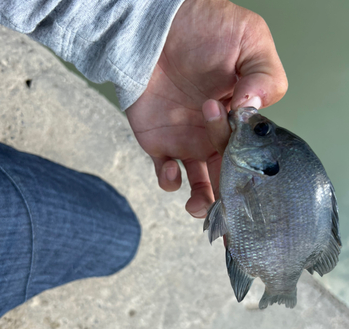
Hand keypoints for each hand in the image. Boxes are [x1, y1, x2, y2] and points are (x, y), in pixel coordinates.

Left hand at [126, 0, 287, 217]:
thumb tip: (252, 108)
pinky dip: (169, 182)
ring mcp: (188, 143)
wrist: (157, 28)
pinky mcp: (159, 145)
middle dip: (229, 199)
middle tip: (227, 209)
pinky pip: (166, 175)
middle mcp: (216, 136)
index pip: (250, 153)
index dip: (249, 168)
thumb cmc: (204, 28)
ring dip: (201, 202)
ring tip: (199, 207)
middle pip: (228, 178)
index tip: (245, 172)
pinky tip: (171, 171)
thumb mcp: (249, 39)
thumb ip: (263, 74)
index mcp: (241, 119)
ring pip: (200, 185)